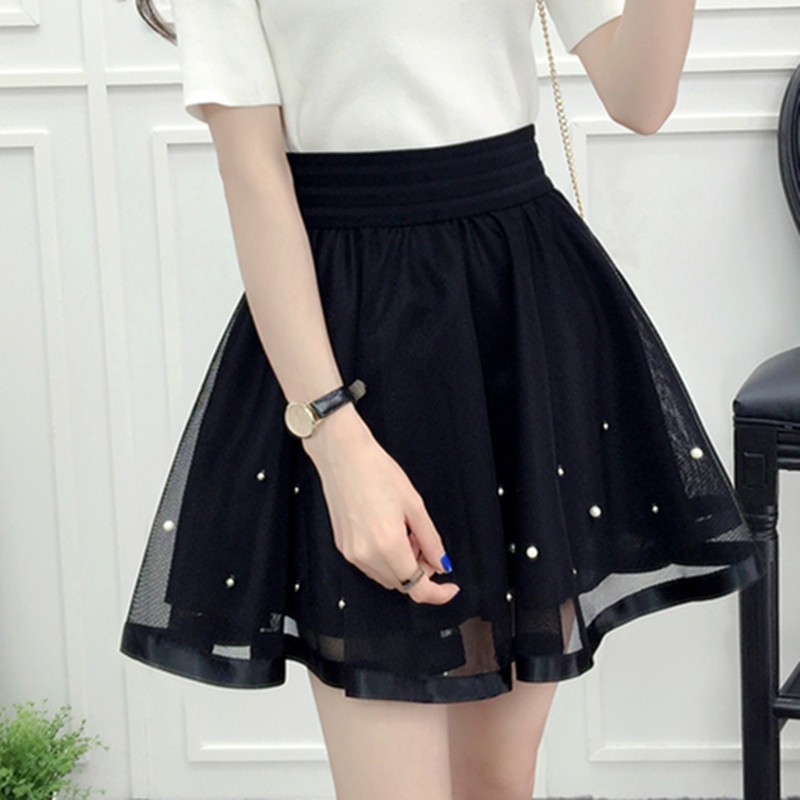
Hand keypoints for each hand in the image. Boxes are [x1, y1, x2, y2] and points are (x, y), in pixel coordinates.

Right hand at [302, 406, 460, 604]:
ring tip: (406, 533)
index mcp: (387, 544)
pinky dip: (386, 559)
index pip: (416, 587)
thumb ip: (431, 539)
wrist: (343, 456)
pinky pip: (370, 565)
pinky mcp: (343, 546)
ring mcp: (351, 552)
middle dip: (420, 572)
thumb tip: (441, 562)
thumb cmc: (375, 471)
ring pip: (385, 577)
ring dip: (402, 566)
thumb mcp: (414, 504)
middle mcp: (366, 554)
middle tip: (426, 545)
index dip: (437, 594)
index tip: (450, 588)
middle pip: (401, 584)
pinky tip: (390, 533)